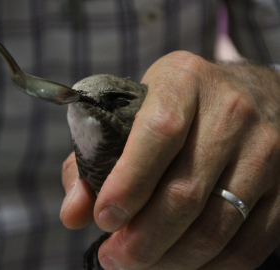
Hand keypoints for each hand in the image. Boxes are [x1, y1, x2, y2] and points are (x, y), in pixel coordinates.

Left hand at [61, 51, 279, 268]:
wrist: (251, 95)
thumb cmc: (177, 107)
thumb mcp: (131, 112)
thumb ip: (92, 159)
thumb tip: (73, 214)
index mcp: (183, 81)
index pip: (158, 132)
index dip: (128, 183)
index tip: (103, 218)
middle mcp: (231, 112)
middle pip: (185, 192)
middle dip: (142, 239)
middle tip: (113, 258)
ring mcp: (265, 150)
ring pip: (216, 226)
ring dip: (170, 259)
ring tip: (138, 263)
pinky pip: (248, 244)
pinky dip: (208, 265)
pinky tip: (178, 263)